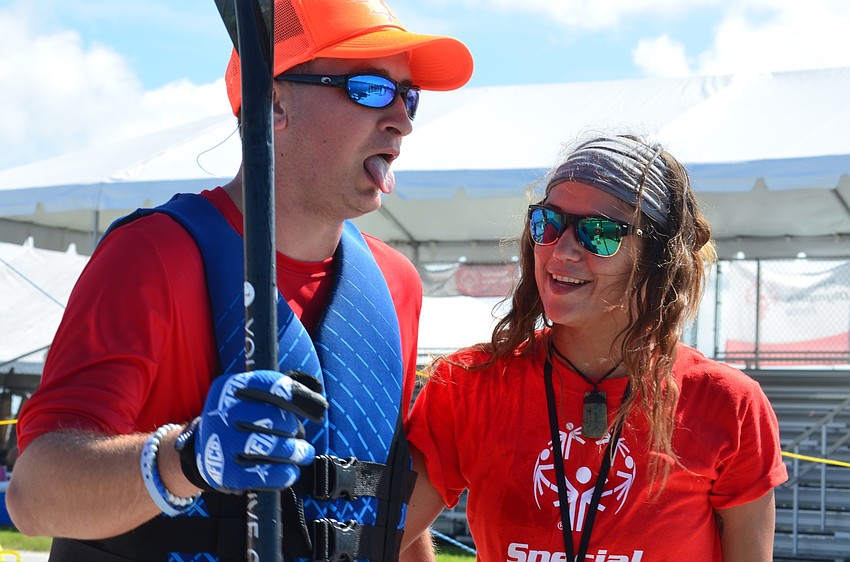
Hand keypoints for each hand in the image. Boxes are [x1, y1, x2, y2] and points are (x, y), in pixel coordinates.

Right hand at [181, 369, 327, 493]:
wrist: (206, 450)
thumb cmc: (242, 421)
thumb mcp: (253, 398)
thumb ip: (281, 395)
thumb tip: (319, 405)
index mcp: (230, 388)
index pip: (267, 384)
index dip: (297, 395)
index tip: (319, 407)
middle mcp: (220, 413)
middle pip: (269, 417)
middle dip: (292, 427)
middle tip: (299, 435)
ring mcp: (219, 444)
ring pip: (266, 446)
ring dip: (293, 451)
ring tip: (303, 453)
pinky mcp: (223, 473)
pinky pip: (260, 475)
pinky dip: (282, 474)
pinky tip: (291, 471)